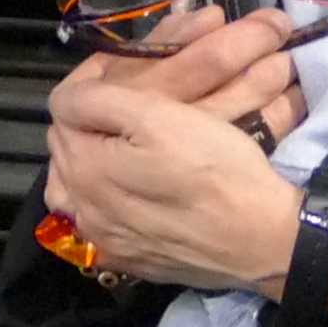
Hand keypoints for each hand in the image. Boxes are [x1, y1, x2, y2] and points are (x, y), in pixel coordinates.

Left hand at [44, 12, 316, 295]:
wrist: (264, 238)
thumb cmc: (213, 169)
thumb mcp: (157, 116)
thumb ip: (97, 101)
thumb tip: (65, 99)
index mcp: (83, 170)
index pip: (63, 107)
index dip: (90, 78)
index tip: (118, 64)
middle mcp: (84, 212)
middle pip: (69, 147)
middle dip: (91, 117)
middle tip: (126, 95)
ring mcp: (107, 243)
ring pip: (82, 186)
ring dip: (95, 156)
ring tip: (123, 138)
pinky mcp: (133, 262)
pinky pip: (105, 222)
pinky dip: (111, 198)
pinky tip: (132, 187)